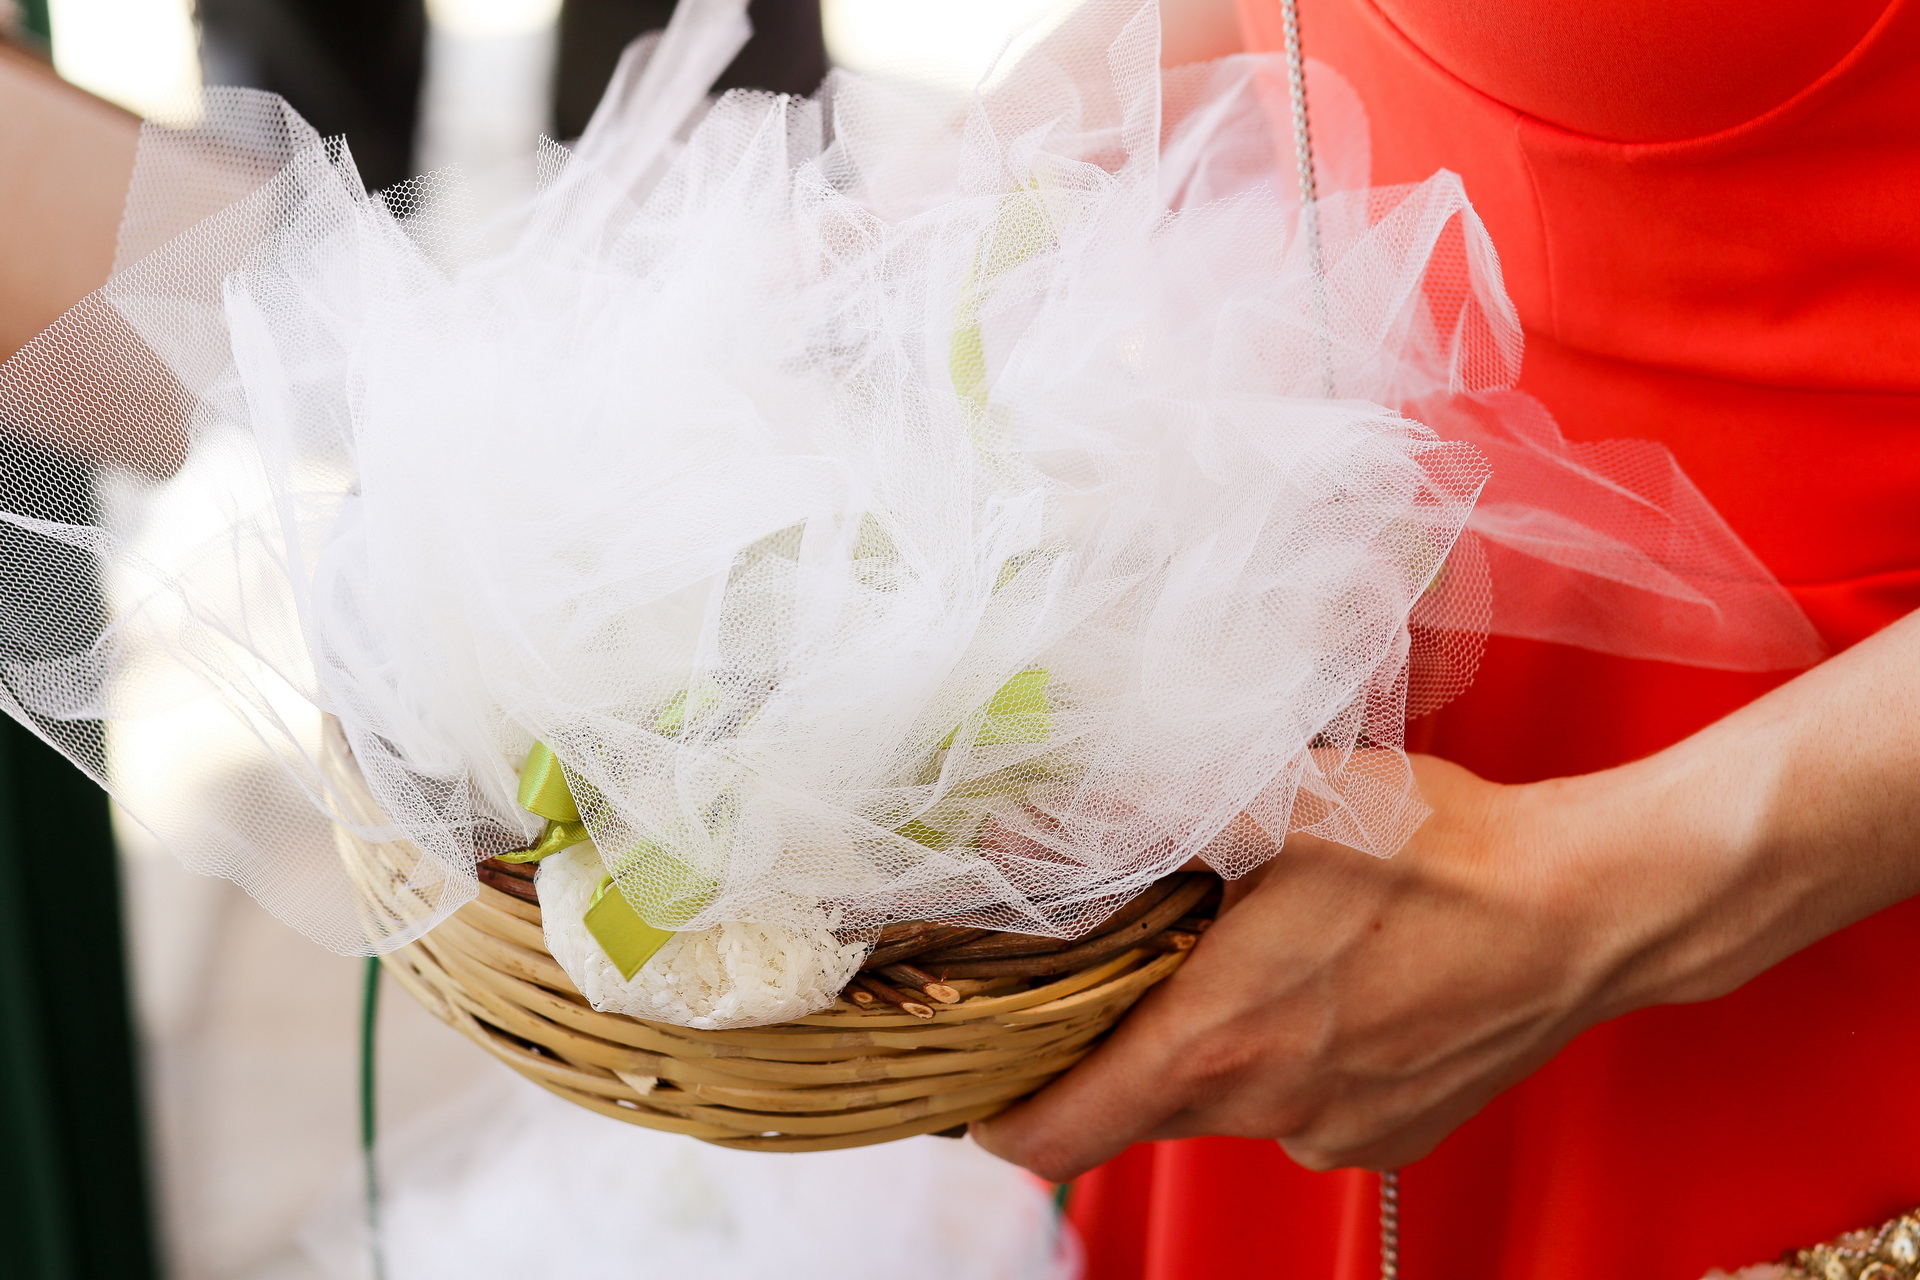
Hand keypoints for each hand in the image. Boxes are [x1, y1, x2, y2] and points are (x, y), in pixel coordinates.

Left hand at [971, 610, 1919, 1179]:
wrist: (1590, 908)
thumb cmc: (1447, 851)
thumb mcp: (1287, 800)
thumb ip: (1155, 806)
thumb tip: (1043, 808)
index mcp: (1220, 1036)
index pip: (1058, 1134)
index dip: (1000, 1114)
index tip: (979, 1081)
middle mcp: (1267, 1105)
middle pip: (1136, 1108)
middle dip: (1115, 1046)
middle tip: (1123, 965)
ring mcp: (1331, 1131)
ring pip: (1223, 1103)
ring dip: (1214, 1045)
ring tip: (1250, 958)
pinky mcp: (1387, 1137)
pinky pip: (1299, 1108)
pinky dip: (1289, 1060)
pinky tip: (1330, 988)